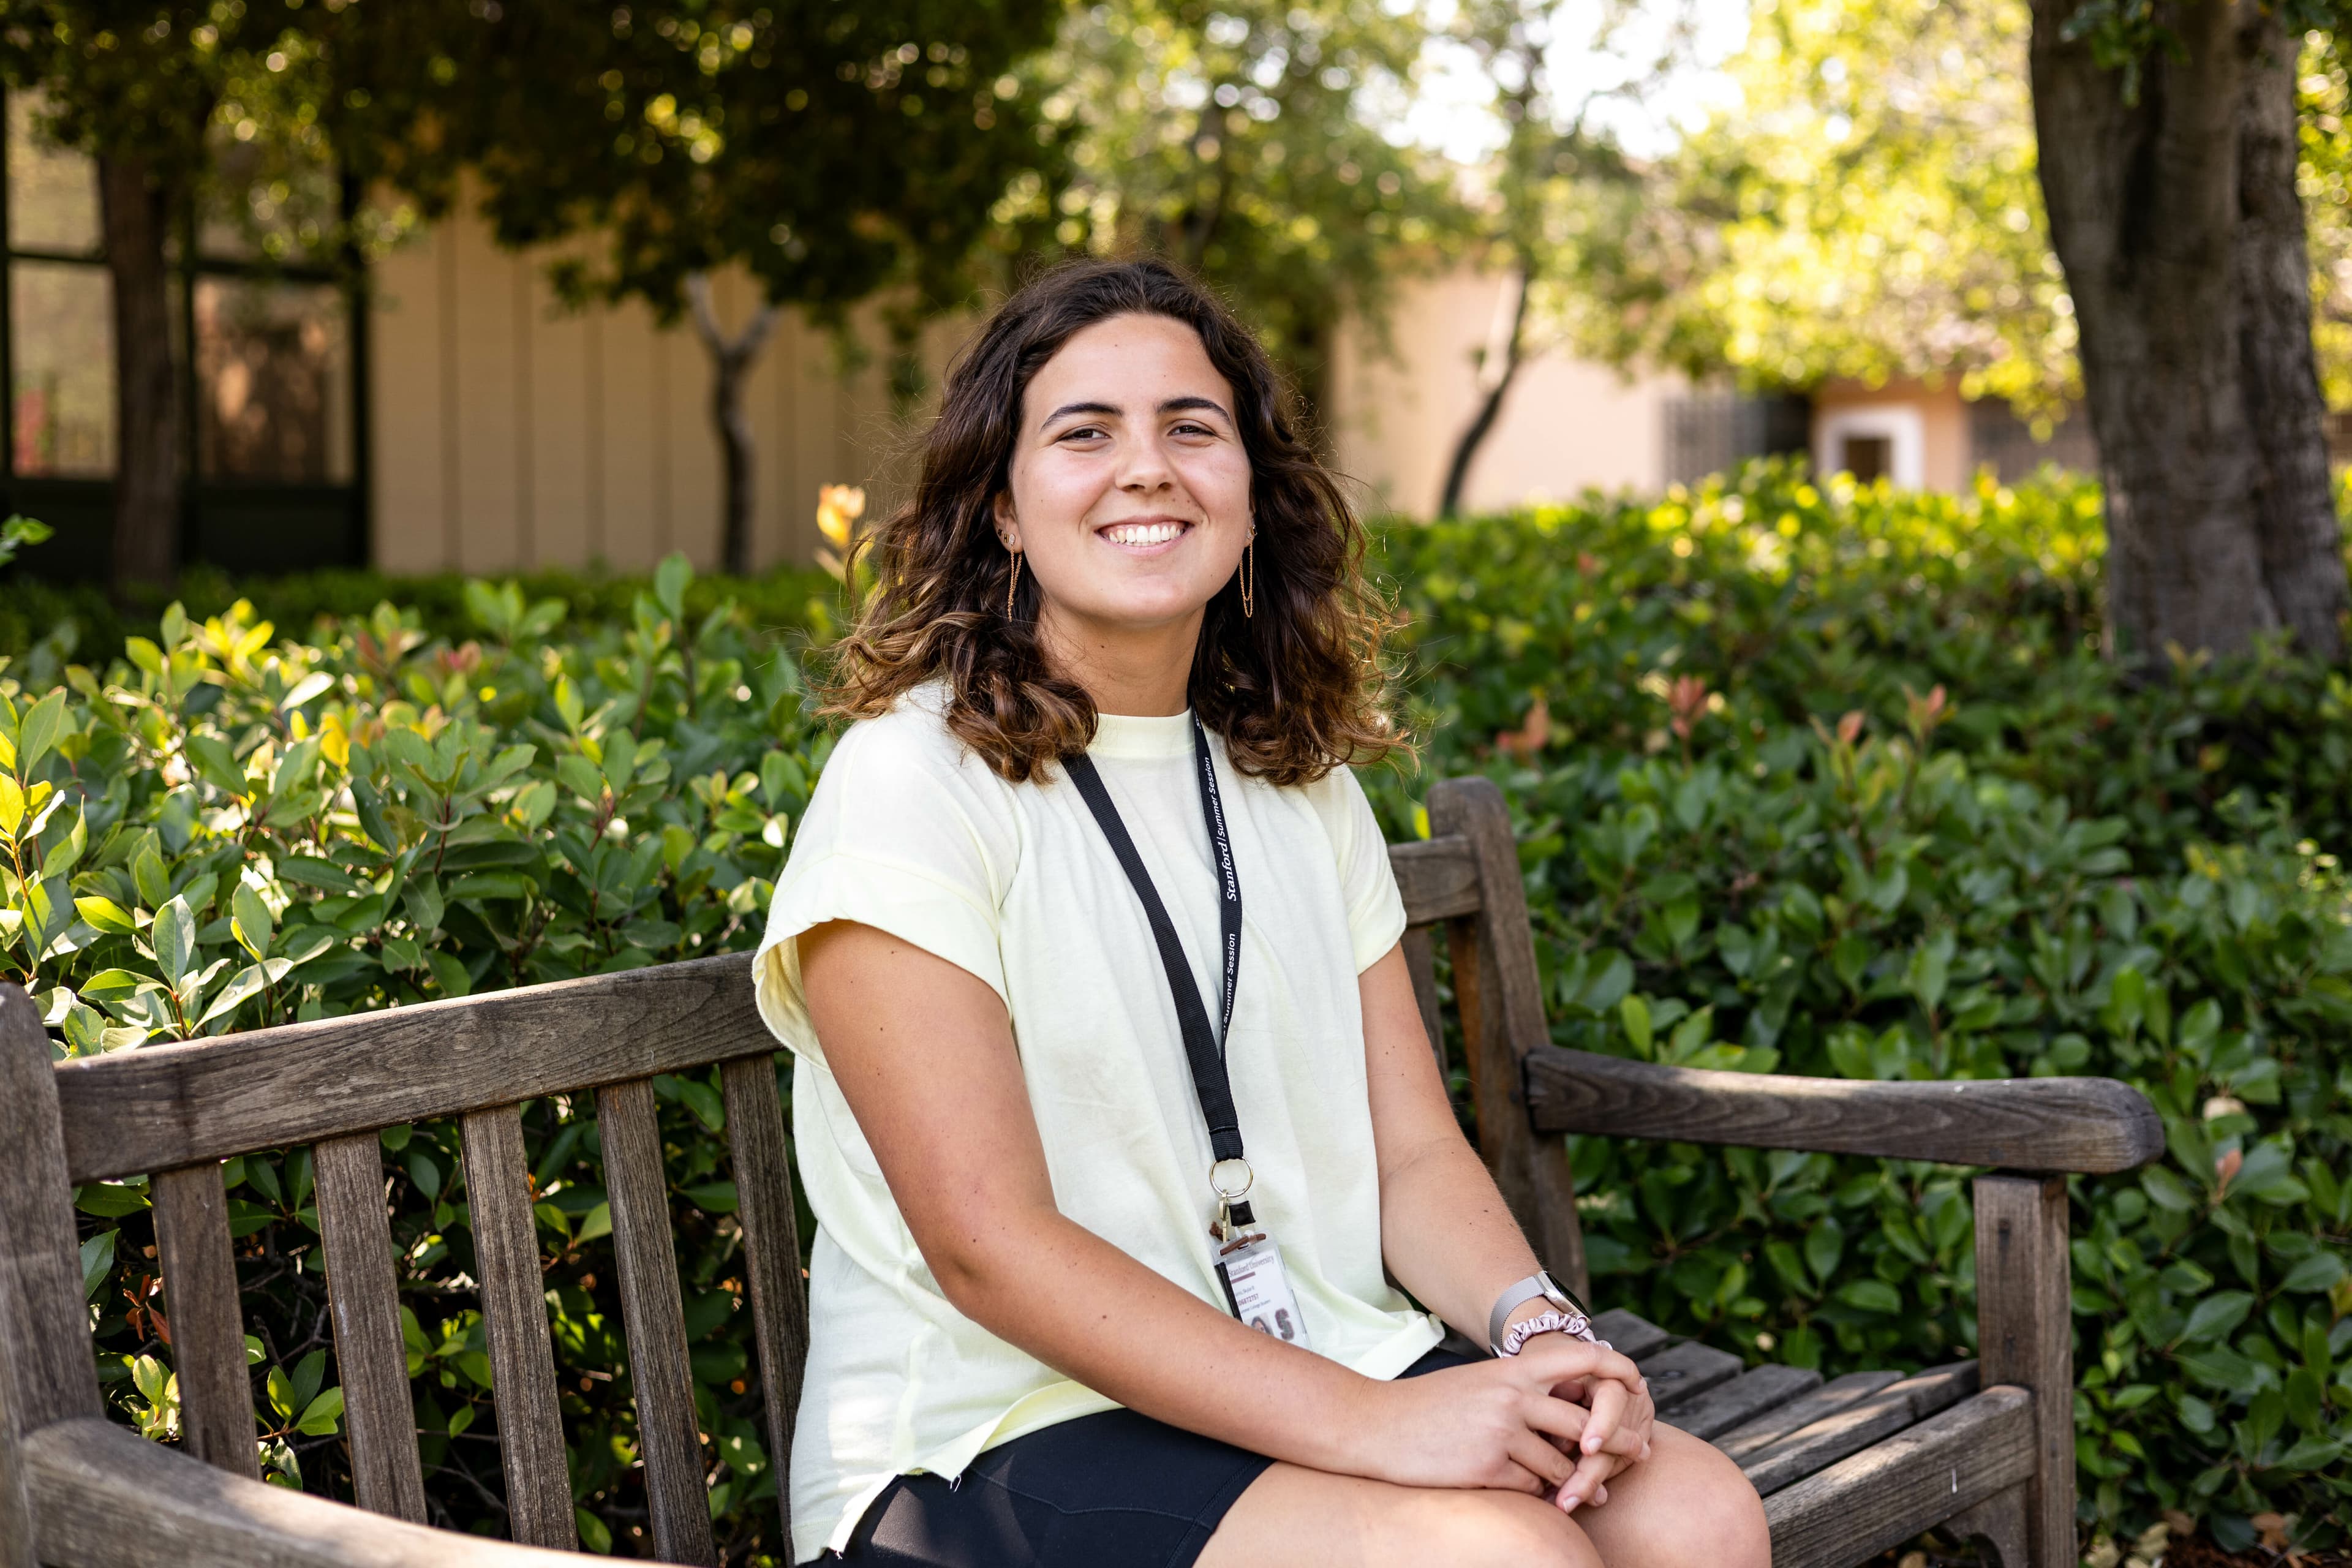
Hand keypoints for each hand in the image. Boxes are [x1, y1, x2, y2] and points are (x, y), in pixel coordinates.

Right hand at [1340, 1337, 1648, 1499]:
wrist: (1375, 1426)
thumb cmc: (1429, 1407)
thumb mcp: (1479, 1384)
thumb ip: (1523, 1392)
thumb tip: (1573, 1417)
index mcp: (1511, 1369)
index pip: (1581, 1358)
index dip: (1618, 1368)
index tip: (1639, 1385)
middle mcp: (1510, 1396)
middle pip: (1586, 1422)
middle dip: (1616, 1444)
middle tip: (1637, 1455)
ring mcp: (1499, 1432)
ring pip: (1563, 1465)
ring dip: (1574, 1482)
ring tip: (1585, 1492)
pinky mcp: (1486, 1468)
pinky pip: (1532, 1490)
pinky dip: (1538, 1497)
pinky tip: (1537, 1499)